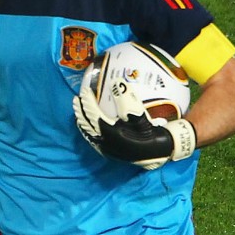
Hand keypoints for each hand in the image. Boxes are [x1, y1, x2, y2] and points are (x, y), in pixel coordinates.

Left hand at [74, 80, 195, 169]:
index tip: (84, 90)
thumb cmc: (150, 132)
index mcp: (109, 132)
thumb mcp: (140, 115)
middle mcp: (103, 141)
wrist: (158, 152)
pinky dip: (88, 129)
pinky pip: (92, 139)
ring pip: (87, 132)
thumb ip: (127, 100)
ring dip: (82, 120)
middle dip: (80, 110)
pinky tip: (89, 125)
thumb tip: (117, 81)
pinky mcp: (108, 152)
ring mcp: (104, 148)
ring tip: (80, 110)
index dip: (87, 101)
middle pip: (85, 123)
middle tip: (76, 99)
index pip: (92, 113)